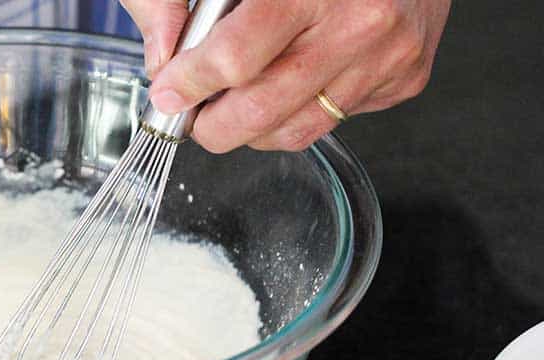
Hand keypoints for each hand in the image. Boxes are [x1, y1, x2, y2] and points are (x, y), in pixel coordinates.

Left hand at [121, 0, 450, 151]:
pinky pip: (333, 121)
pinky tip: (292, 79)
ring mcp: (388, 55)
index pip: (234, 58)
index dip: (190, 83)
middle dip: (212, 125)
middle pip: (261, 110)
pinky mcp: (406, 78)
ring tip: (236, 100)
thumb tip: (161, 60)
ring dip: (251, 129)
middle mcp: (359, 21)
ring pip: (296, 130)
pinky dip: (298, 113)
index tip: (168, 91)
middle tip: (193, 114)